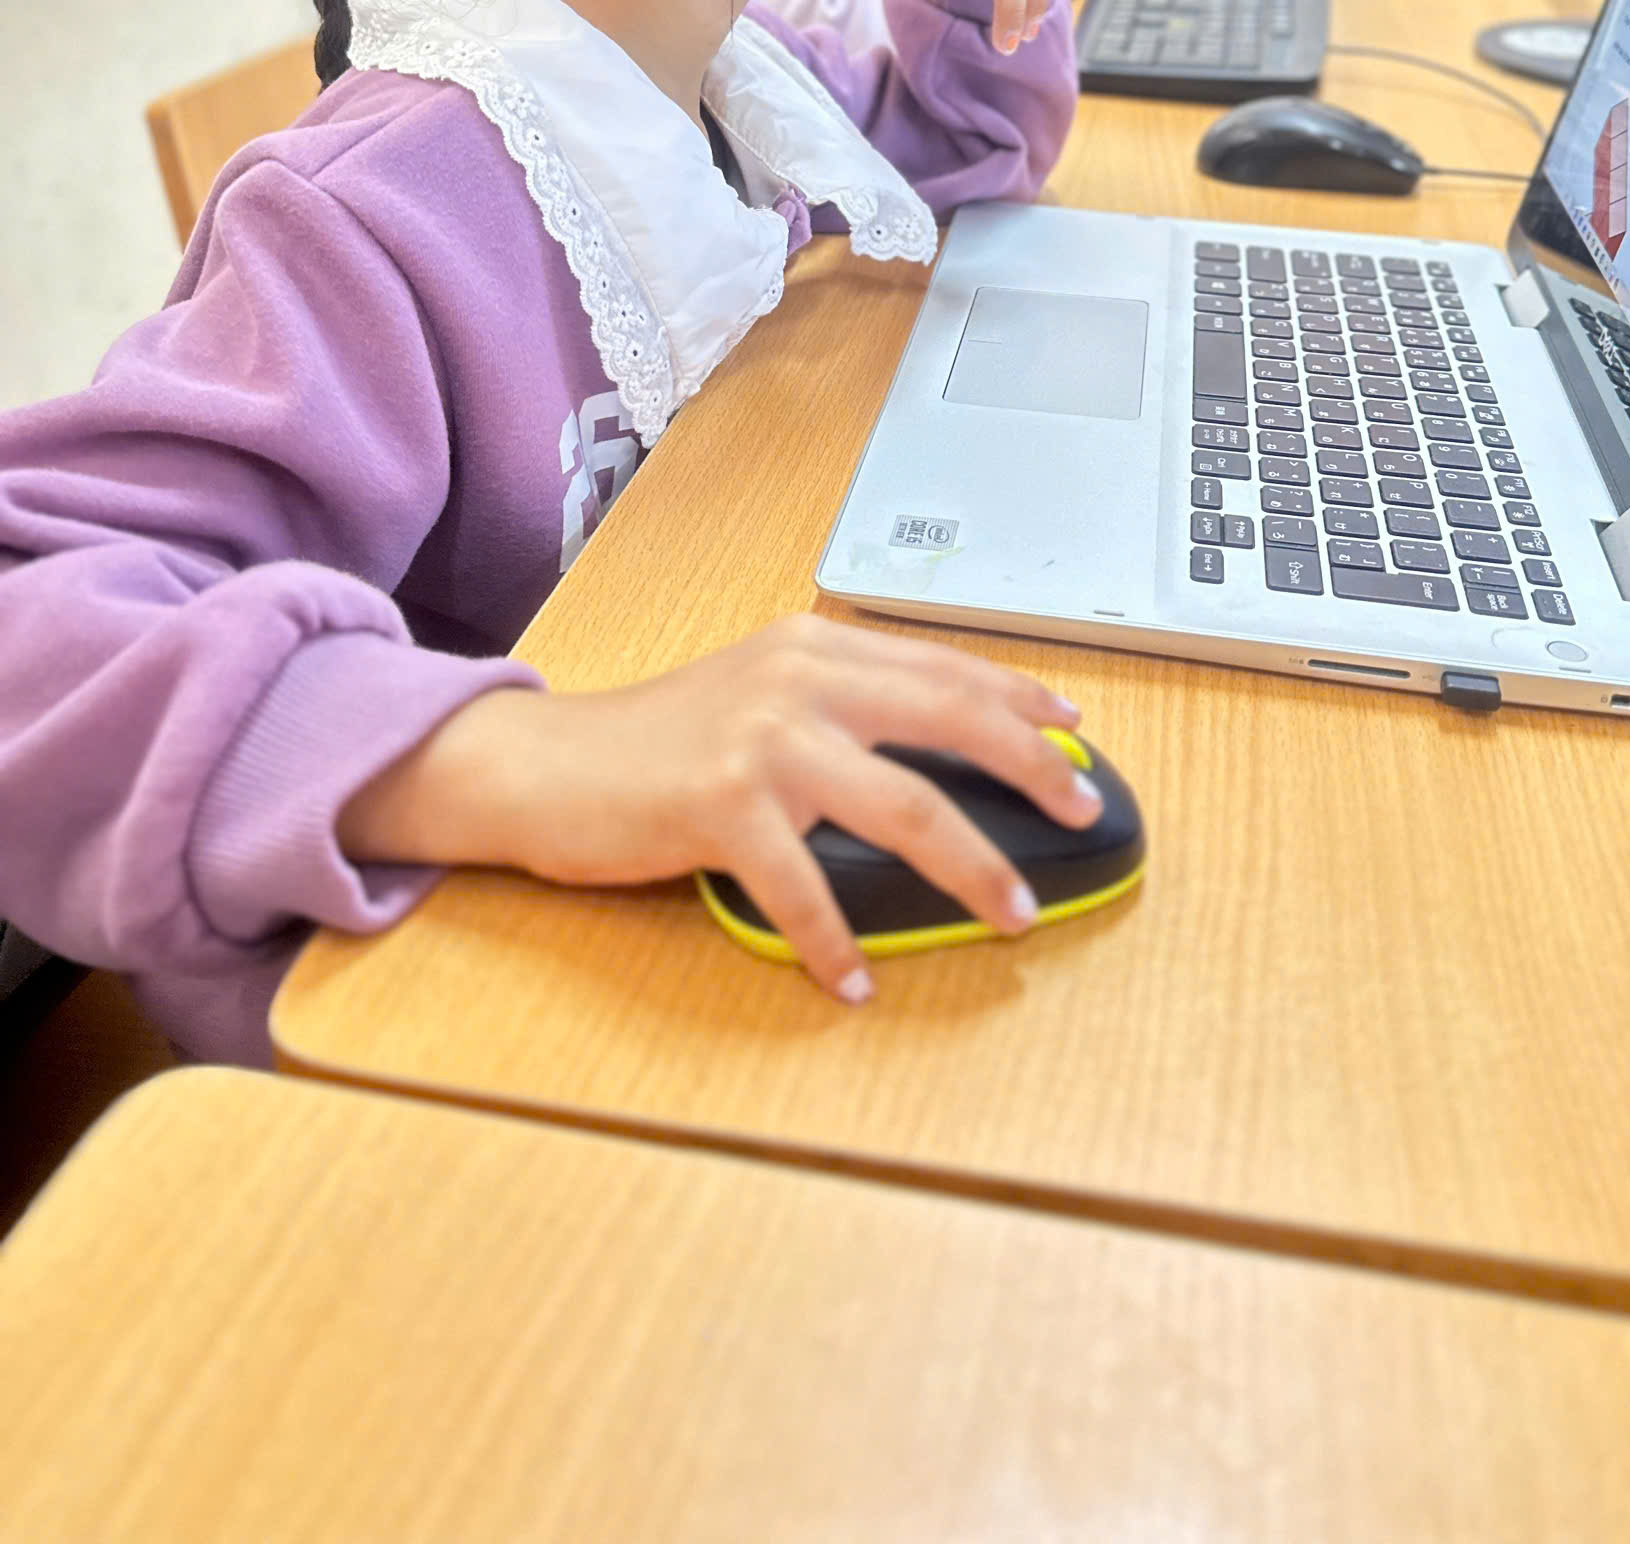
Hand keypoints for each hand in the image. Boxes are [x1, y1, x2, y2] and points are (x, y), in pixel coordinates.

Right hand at [337, 613, 1102, 1001]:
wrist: (545, 766)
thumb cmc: (657, 743)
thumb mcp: (760, 696)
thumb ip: (840, 706)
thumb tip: (941, 750)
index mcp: (817, 648)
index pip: (946, 666)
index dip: (1021, 696)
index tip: (1079, 728)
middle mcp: (800, 679)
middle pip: (950, 719)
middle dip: (1030, 765)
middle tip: (1080, 807)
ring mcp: (762, 741)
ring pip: (904, 806)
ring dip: (970, 867)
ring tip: (1013, 913)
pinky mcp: (720, 805)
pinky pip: (803, 888)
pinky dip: (835, 943)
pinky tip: (854, 984)